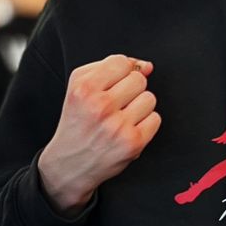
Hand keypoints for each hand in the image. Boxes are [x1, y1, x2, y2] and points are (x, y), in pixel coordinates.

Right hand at [36, 55, 160, 212]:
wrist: (69, 163)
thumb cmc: (77, 123)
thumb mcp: (79, 87)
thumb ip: (109, 67)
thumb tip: (146, 65)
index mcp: (84, 89)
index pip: (121, 62)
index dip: (120, 72)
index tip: (113, 84)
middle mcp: (100, 106)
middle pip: (139, 80)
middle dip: (130, 90)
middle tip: (115, 105)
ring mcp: (117, 125)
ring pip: (149, 98)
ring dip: (139, 107)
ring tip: (121, 117)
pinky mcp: (132, 142)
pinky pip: (155, 119)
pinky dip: (145, 124)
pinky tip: (128, 129)